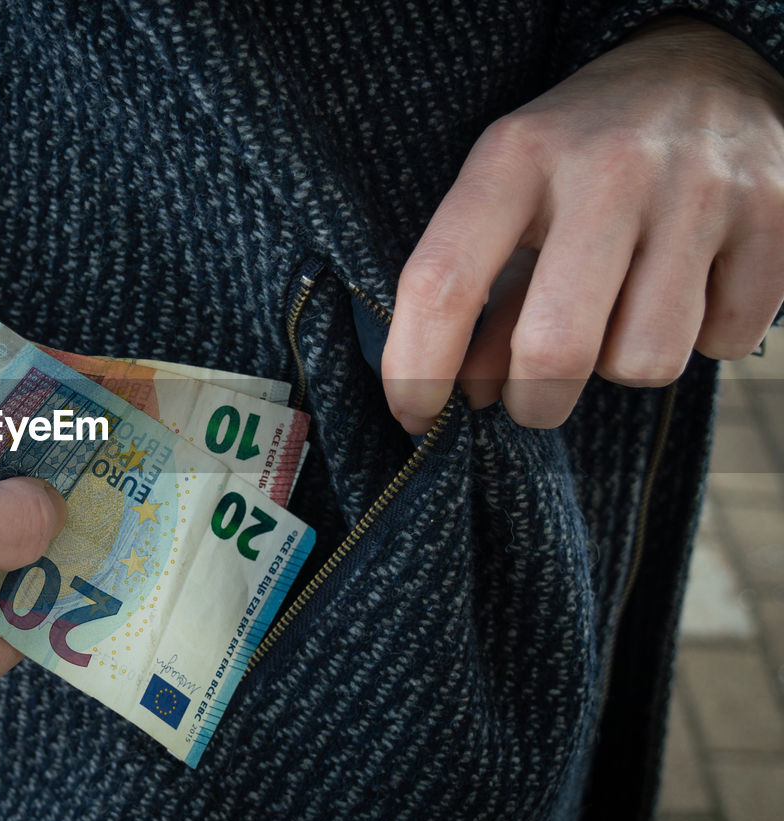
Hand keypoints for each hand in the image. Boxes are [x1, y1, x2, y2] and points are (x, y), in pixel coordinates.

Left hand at [383, 17, 783, 432]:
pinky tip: (689, 287)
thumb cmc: (582, 155)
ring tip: (622, 312)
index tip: (412, 413)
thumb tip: (470, 395)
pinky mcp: (775, 217)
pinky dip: (703, 339)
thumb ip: (485, 299)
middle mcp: (607, 168)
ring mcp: (698, 190)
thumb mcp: (512, 200)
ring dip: (623, 364)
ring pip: (643, 361)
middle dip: (534, 402)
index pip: (444, 281)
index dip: (417, 366)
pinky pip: (723, 344)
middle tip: (533, 398)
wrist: (703, 68)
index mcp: (518, 157)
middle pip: (554, 347)